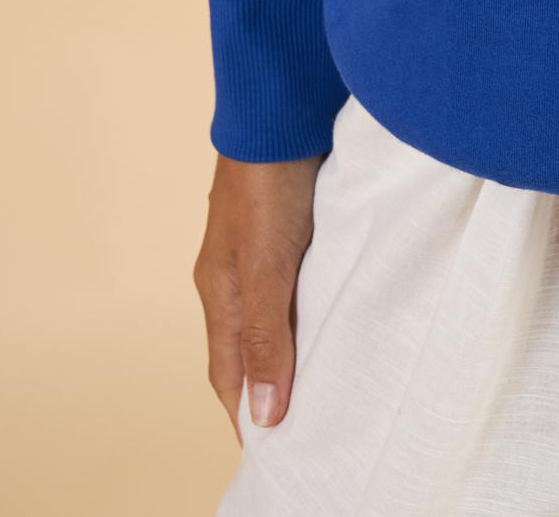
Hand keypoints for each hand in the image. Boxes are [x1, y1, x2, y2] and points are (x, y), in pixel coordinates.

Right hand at [193, 153, 322, 440]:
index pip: (229, 372)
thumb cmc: (270, 183)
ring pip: (274, 312)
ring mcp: (262, 245)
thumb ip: (267, 336)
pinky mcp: (292, 220)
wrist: (285, 106)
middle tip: (302, 424)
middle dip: (268, 386)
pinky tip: (338, 308)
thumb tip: (263, 415)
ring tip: (325, 377)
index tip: (271, 452)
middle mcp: (235, 272)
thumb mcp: (268, 267)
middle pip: (249, 345)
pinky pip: (298, 278)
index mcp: (220, 290)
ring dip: (293, 344)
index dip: (246, 413)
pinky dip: (311, 303)